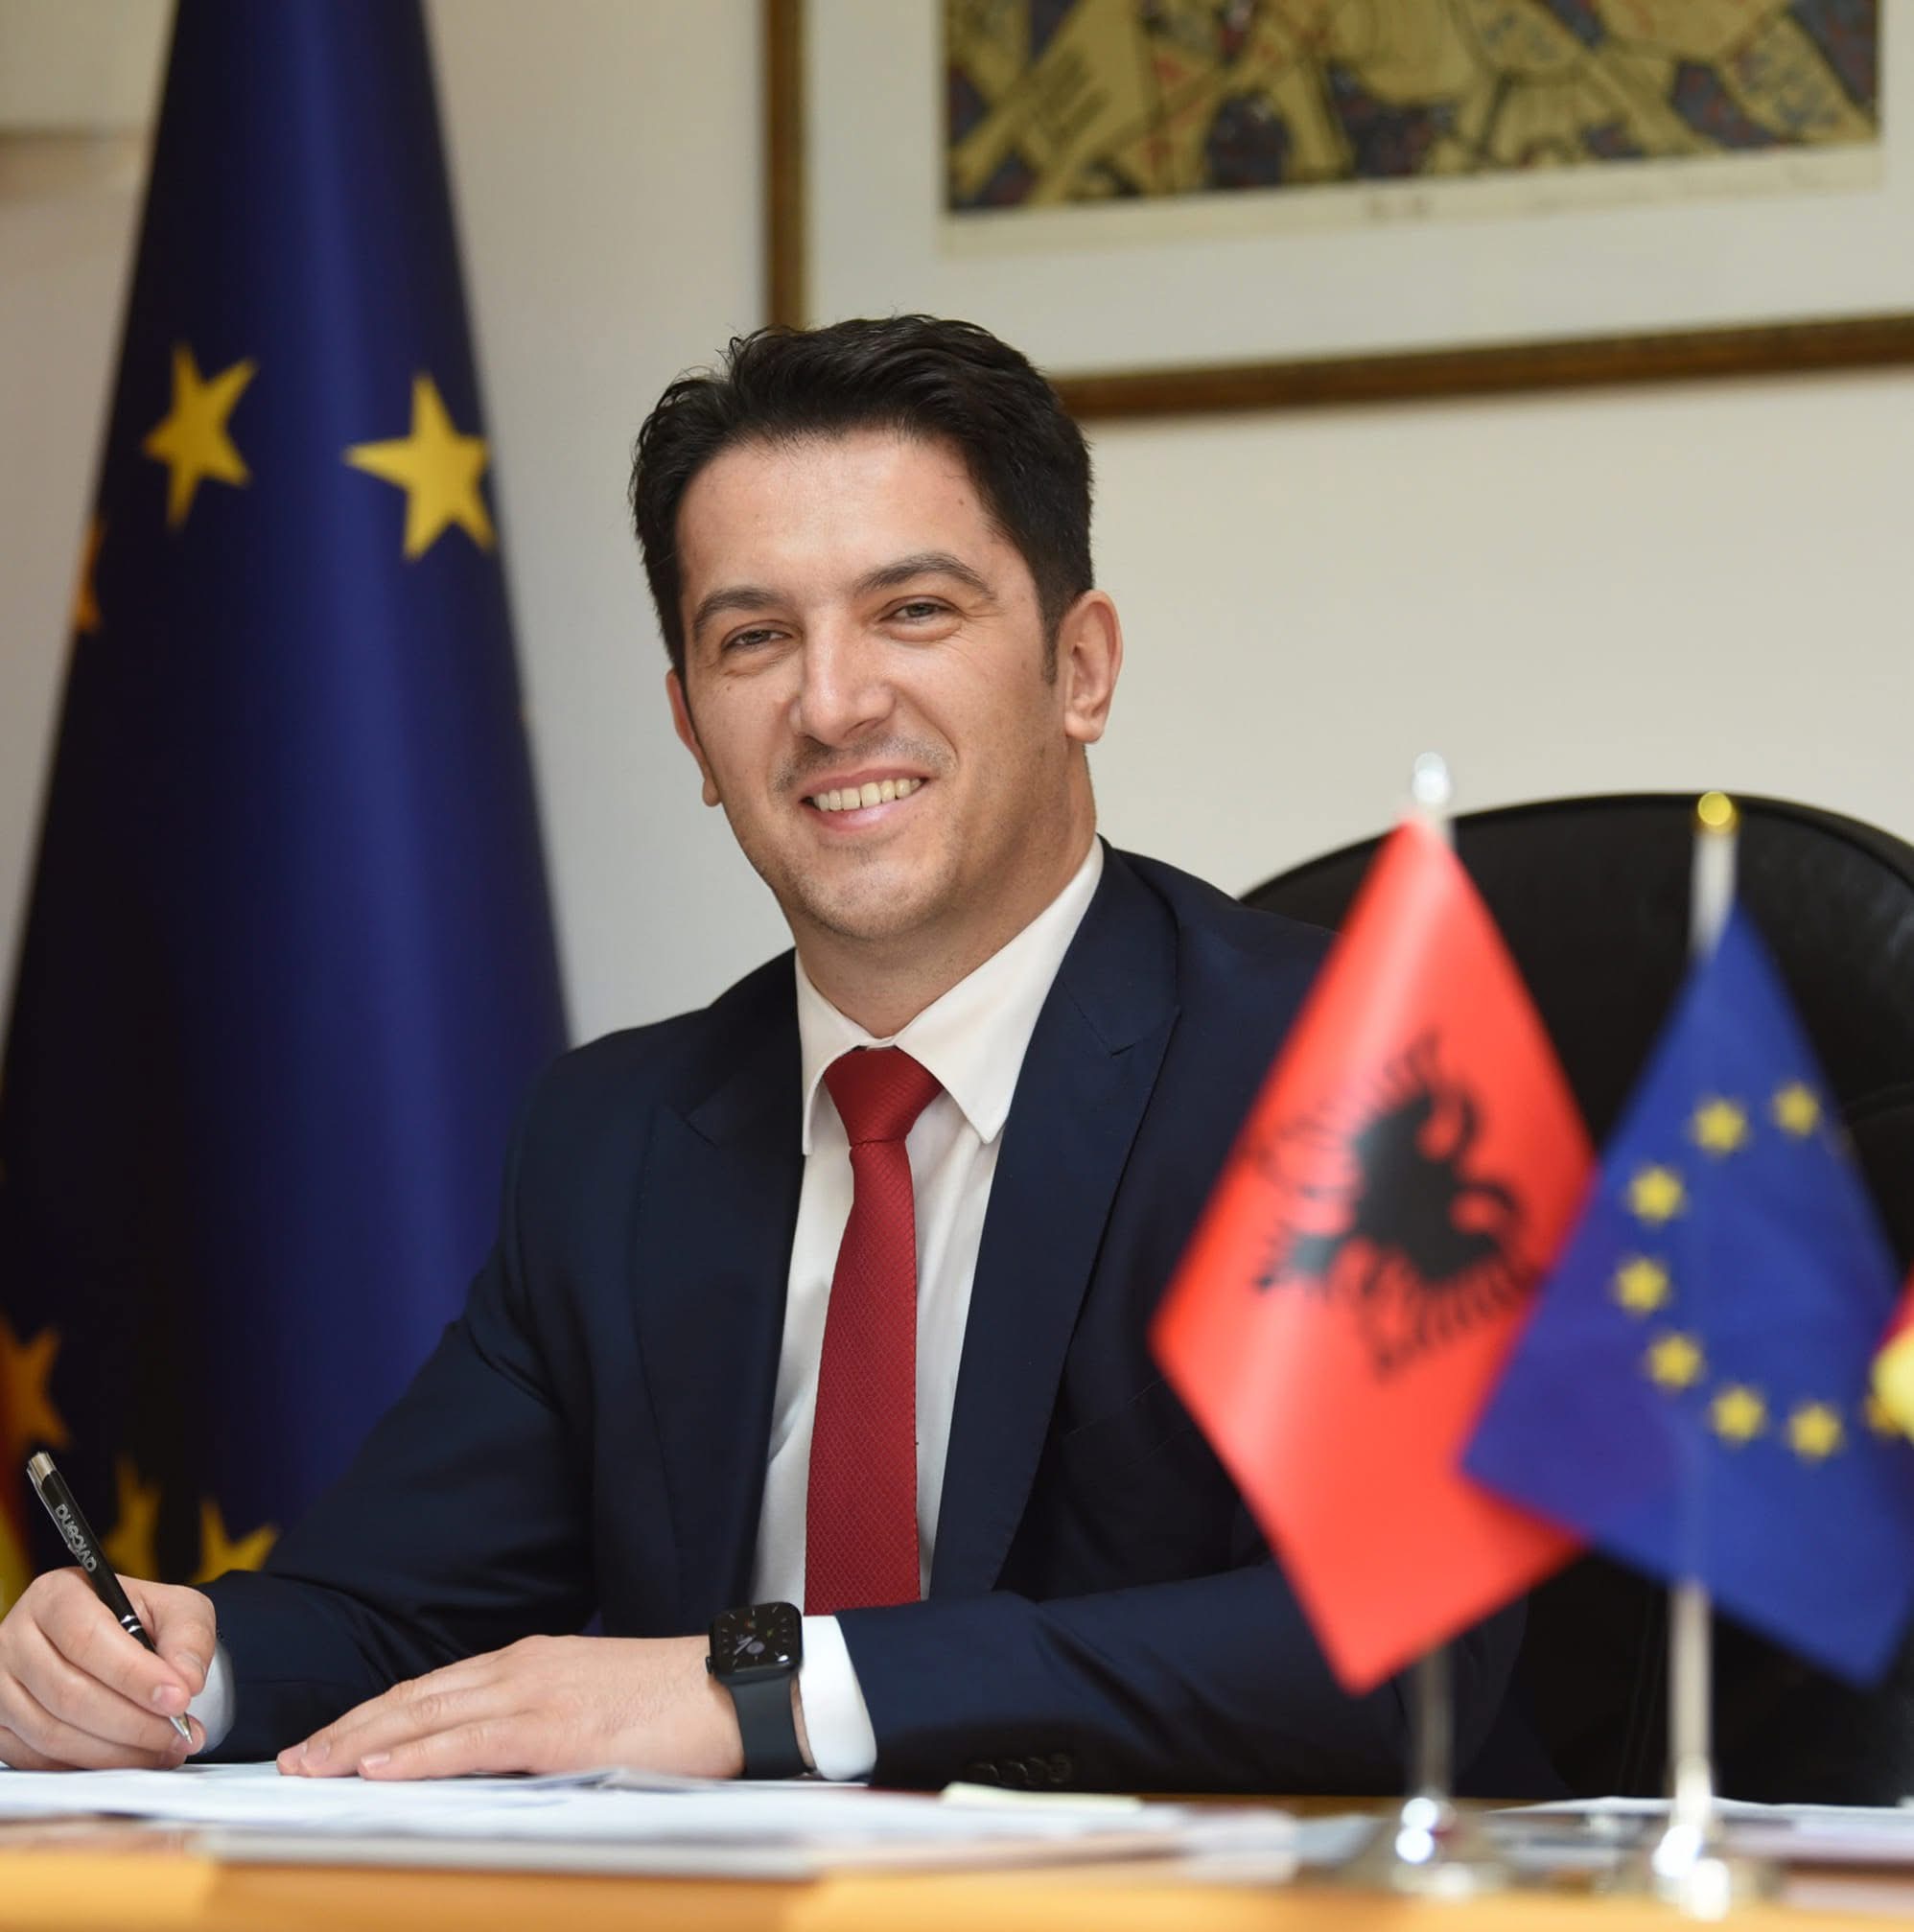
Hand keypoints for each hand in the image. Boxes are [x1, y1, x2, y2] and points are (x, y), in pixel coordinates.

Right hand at [0, 1568, 211, 1768]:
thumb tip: (186, 1680)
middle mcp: (18, 1638)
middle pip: (69, 1693)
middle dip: (133, 1722)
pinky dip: (89, 1765)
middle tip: (180, 1733)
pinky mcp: (0, 1726)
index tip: (178, 1699)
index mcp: (56, 1596)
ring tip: (165, 1749)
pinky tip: (130, 1758)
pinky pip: (39, 1759)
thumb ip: (188, 1637)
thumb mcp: (176, 1609)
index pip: (88, 1639)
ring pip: (53, 1733)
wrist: (114, 1641)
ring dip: (116, 1751)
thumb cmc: (140, 1620)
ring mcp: (1, 1686)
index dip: (134, 1675)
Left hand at [279, 1633, 804, 1781]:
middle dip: (350, 1727)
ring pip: (430, 1716)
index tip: (329, 1740)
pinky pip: (472, 1743)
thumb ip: (542, 1726)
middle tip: (293, 1758)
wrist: (737, 1687)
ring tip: (313, 1765)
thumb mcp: (595, 1705)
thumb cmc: (676, 1704)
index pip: (435, 1689)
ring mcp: (539, 1695)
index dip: (376, 1715)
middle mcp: (525, 1669)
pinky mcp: (558, 1730)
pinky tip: (379, 1768)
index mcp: (533, 1663)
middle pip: (417, 1698)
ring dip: (363, 1742)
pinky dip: (419, 1755)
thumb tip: (499, 1764)